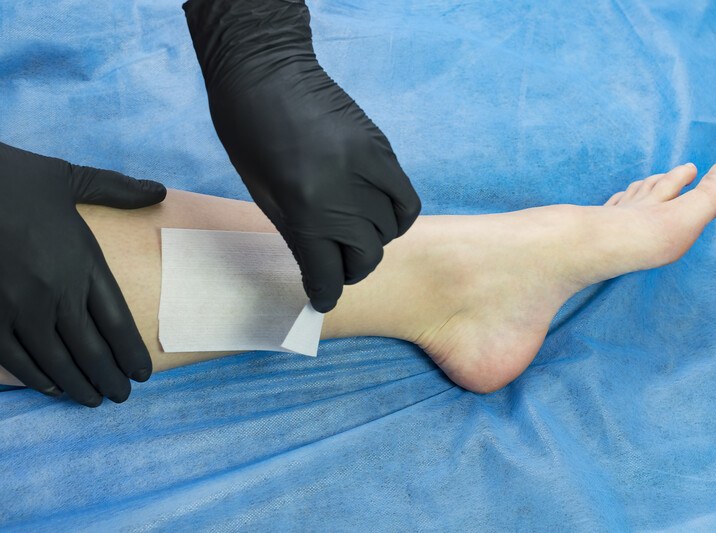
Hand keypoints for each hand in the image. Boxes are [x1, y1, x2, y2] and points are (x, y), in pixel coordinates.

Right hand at [0, 142, 166, 405]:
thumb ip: (118, 190)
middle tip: (123, 396)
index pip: (118, 321)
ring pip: (55, 360)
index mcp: (83, 260)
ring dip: (77, 384)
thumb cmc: (13, 177)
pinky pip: (13, 356)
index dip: (131, 353)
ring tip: (93, 399)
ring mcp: (17, 306)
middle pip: (91, 349)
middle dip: (110, 377)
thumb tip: (159, 191)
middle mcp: (55, 290)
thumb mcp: (71, 178)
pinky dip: (34, 376)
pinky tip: (49, 386)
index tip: (144, 373)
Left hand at [184, 0, 421, 311]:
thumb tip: (322, 267)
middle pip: (366, 254)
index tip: (324, 299)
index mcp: (304, 207)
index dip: (326, 293)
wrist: (266, 71)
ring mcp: (369, 168)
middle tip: (338, 268)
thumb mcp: (262, 194)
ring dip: (373, 243)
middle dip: (352, 270)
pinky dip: (396, 217)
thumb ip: (298, 233)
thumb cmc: (248, 133)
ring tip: (356, 238)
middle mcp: (343, 192)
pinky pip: (406, 201)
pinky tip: (379, 215)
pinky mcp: (384, 149)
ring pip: (389, 230)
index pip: (328, 270)